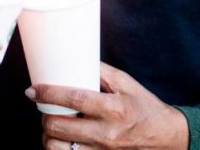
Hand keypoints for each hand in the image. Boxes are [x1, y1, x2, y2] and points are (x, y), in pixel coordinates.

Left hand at [34, 63, 188, 149]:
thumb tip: (75, 59)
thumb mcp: (127, 83)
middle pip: (59, 127)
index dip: (49, 94)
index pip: (74, 100)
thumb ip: (101, 72)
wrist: (165, 137)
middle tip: (44, 108)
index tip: (34, 90)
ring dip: (49, 136)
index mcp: (114, 109)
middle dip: (44, 116)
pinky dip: (60, 149)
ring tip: (52, 126)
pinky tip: (62, 140)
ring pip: (59, 148)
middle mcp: (107, 133)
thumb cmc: (145, 108)